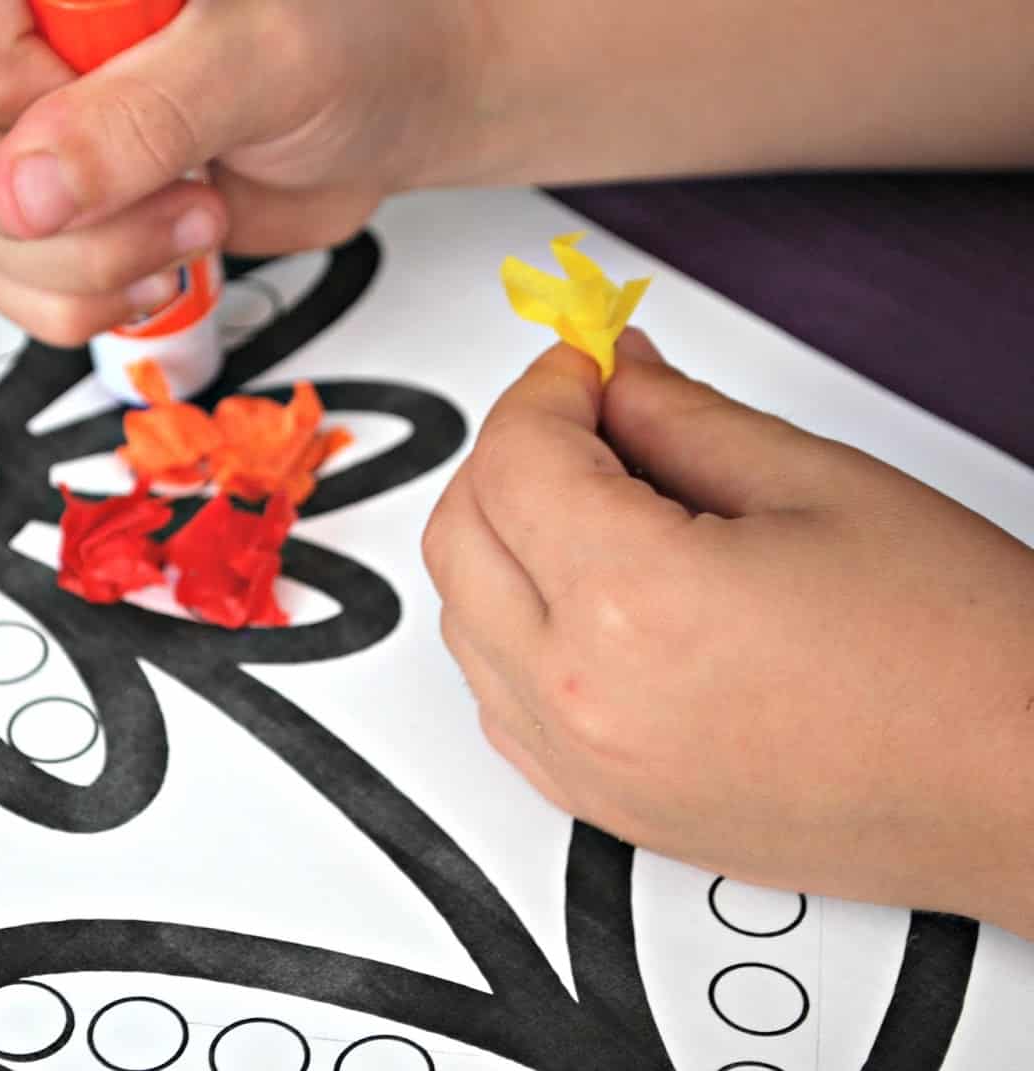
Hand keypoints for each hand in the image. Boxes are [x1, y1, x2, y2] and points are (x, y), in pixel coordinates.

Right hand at [0, 0, 498, 344]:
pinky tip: (152, 269)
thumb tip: (32, 184)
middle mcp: (25, 28)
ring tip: (190, 223)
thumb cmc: (350, 46)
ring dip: (82, 263)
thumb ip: (145, 118)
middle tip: (180, 192)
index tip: (113, 125)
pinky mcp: (51, 198)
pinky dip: (75, 302)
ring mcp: (30, 117)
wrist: (387, 111)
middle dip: (62, 204)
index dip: (9, 91)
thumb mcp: (263, 65)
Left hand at [422, 330, 1033, 936]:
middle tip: (585, 418)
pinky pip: (499, 698)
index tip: (586, 362)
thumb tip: (616, 376)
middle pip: (459, 535)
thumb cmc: (962, 660)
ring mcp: (583, 767)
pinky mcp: (601, 808)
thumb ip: (681, 418)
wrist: (1022, 795)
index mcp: (631, 603)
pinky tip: (583, 594)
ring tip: (592, 501)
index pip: (514, 458)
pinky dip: (512, 629)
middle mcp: (581, 697)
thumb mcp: (817, 487)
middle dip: (508, 455)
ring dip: (501, 539)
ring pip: (463, 618)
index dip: (546, 387)